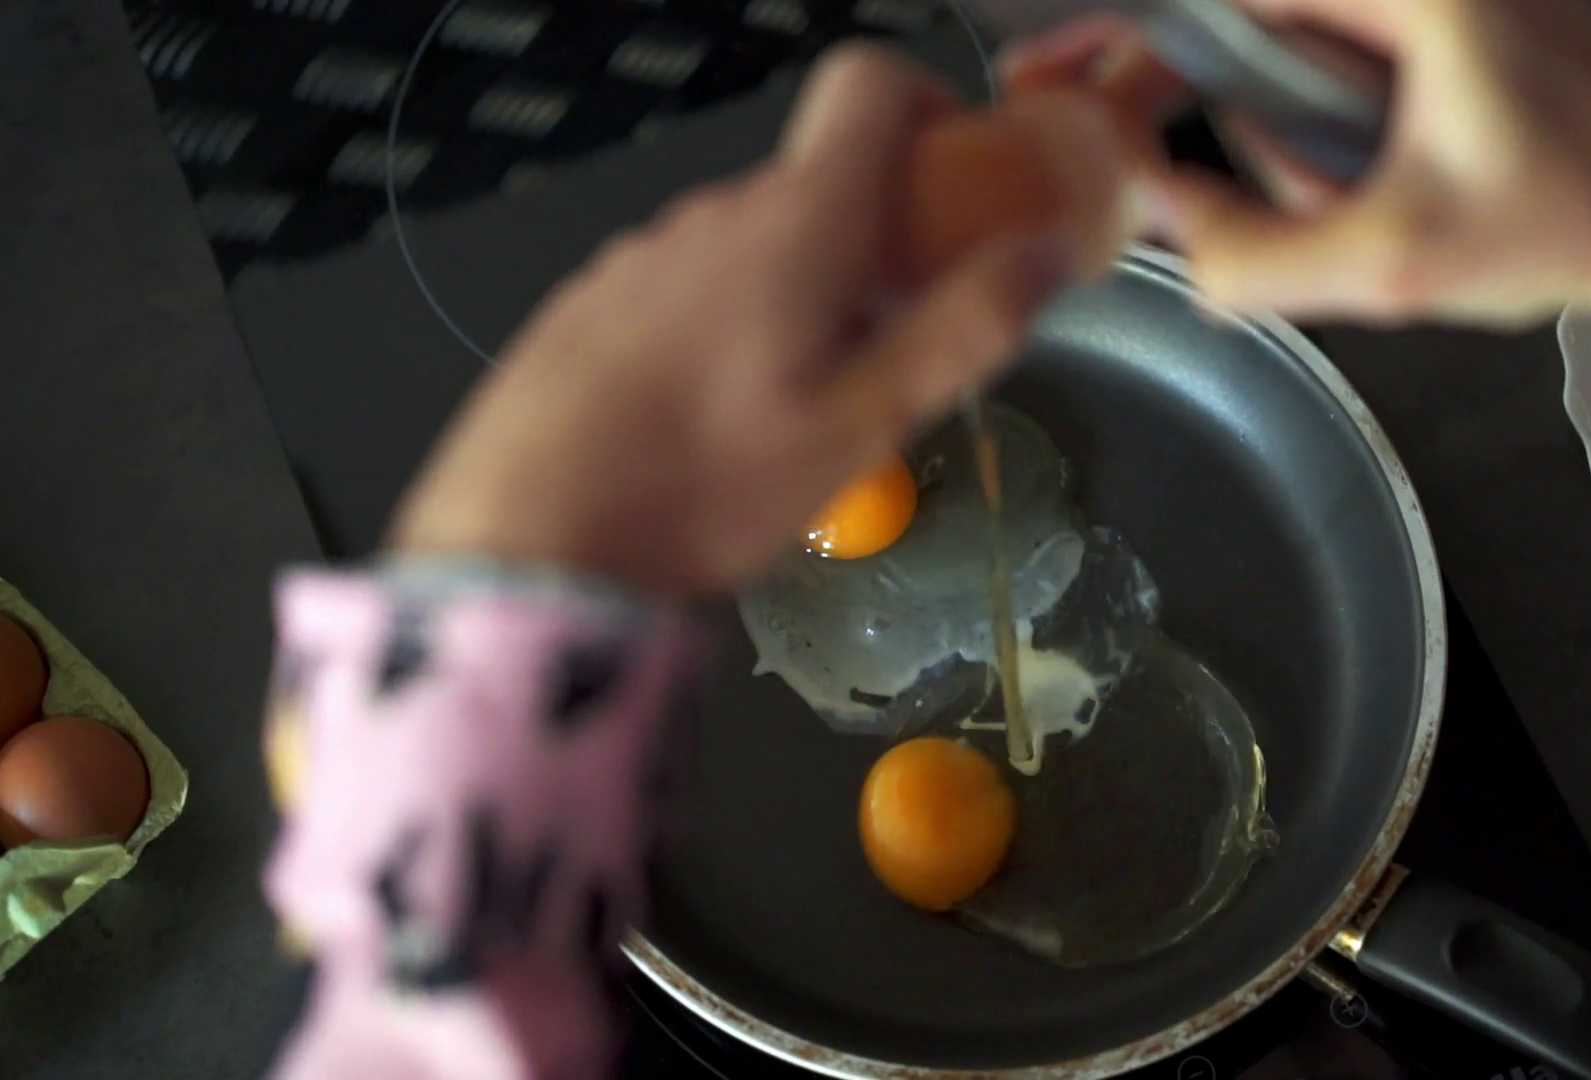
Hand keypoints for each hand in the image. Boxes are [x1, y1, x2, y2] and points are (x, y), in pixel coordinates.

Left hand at [389, 46, 1088, 594]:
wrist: (523, 541)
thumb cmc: (707, 486)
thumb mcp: (862, 427)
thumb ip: (964, 331)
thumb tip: (1046, 251)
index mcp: (798, 222)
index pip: (870, 84)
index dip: (932, 108)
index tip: (959, 188)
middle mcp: (716, 211)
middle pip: (822, 180)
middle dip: (877, 242)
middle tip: (895, 346)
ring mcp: (644, 251)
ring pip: (755, 241)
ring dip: (800, 291)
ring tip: (796, 405)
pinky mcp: (593, 300)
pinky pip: (688, 283)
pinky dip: (726, 322)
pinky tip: (709, 419)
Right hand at [1003, 0, 1590, 385]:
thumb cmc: (1567, 229)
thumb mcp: (1395, 261)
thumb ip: (1253, 254)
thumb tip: (1160, 221)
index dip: (1118, 32)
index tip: (1044, 73)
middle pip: (1249, 21)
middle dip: (1200, 109)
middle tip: (1146, 174)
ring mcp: (1440, 3)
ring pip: (1295, 55)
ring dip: (1286, 146)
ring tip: (1347, 214)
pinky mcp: (1455, 33)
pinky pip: (1344, 71)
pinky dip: (1325, 139)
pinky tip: (1375, 197)